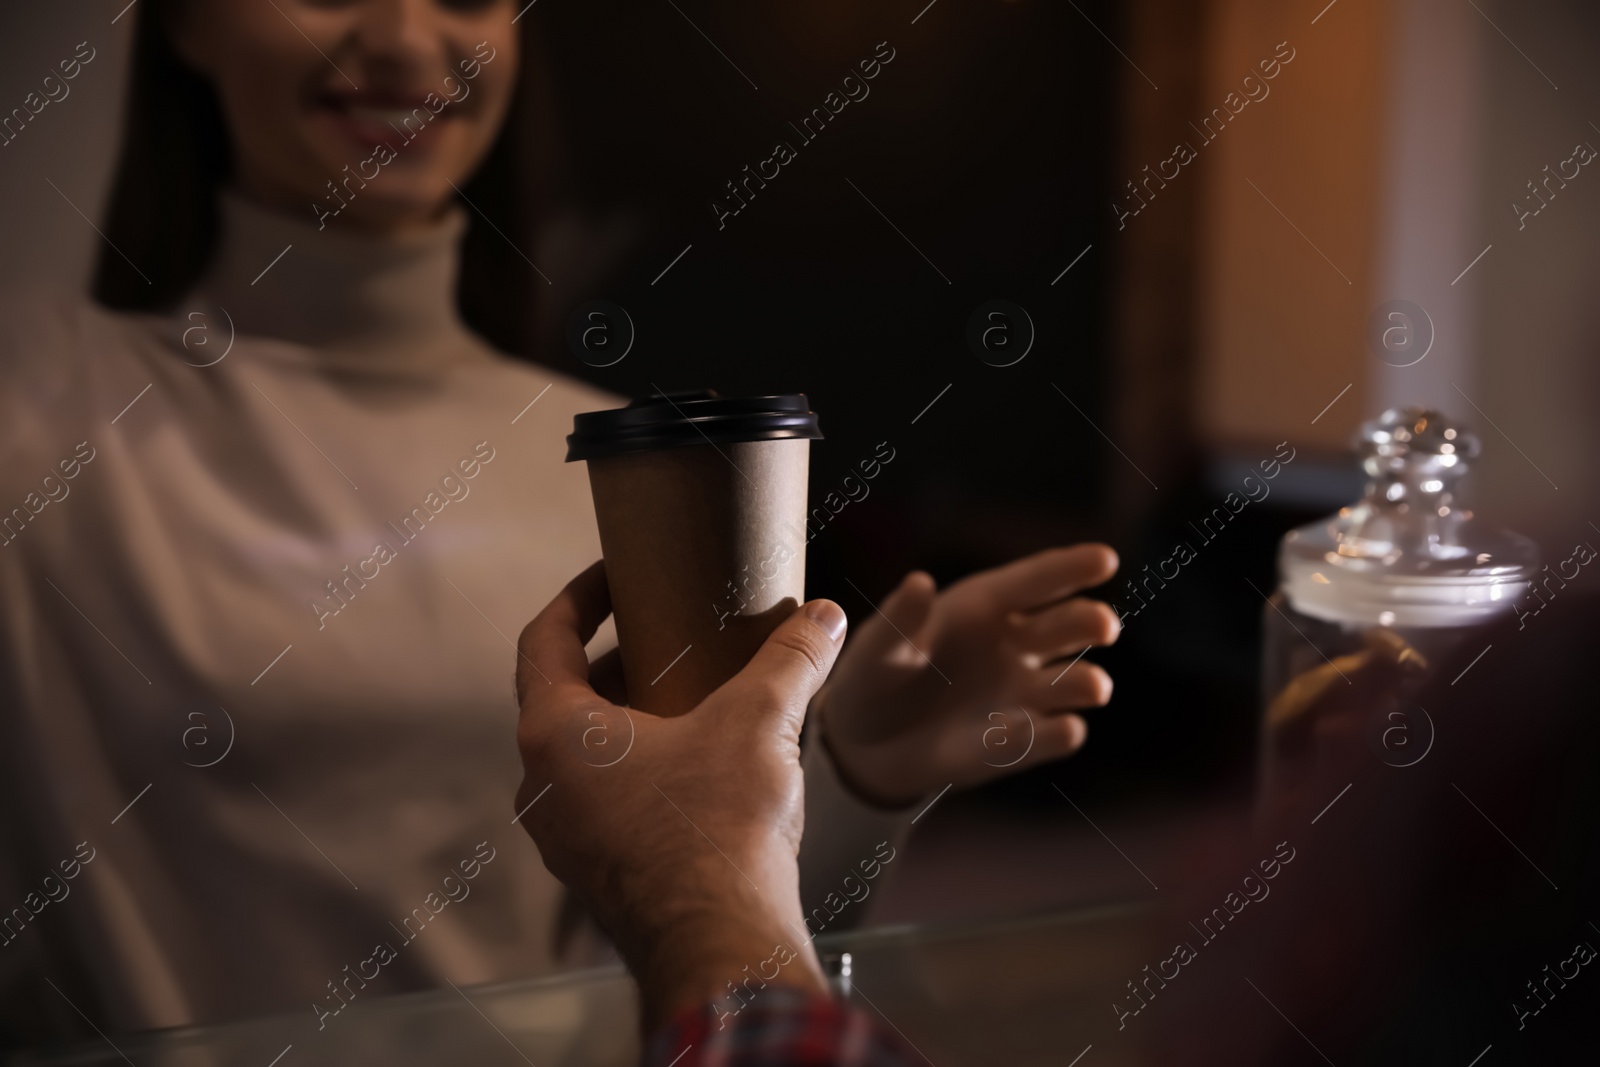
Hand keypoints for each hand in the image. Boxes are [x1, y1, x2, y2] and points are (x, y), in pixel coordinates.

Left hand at [513, 561, 848, 1030]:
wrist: (722, 942)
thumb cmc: (719, 826)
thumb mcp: (758, 721)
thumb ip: (790, 659)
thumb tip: (824, 615)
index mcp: (555, 734)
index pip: (544, 640)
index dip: (579, 597)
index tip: (614, 575)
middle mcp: (544, 786)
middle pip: (565, 697)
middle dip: (619, 661)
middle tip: (669, 634)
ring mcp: (566, 838)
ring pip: (587, 755)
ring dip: (631, 719)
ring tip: (692, 697)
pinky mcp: (599, 875)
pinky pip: (606, 801)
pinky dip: (641, 769)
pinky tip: (701, 766)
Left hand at [818, 545, 1120, 807]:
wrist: (862, 745)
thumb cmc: (873, 678)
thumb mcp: (875, 648)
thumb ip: (898, 621)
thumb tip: (920, 582)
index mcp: (983, 606)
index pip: (1033, 581)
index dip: (1070, 568)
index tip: (1106, 559)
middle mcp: (1015, 644)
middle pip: (1064, 626)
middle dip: (1088, 622)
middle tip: (1104, 626)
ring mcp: (1020, 693)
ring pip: (1069, 683)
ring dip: (1084, 683)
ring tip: (1093, 687)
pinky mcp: (1015, 743)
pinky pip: (1043, 737)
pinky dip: (1053, 735)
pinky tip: (1065, 730)